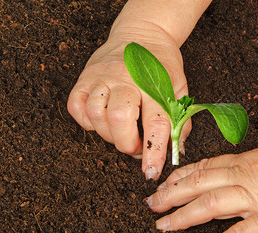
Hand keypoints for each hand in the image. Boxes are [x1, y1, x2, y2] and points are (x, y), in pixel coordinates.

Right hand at [67, 23, 190, 179]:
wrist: (141, 34)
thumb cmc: (161, 65)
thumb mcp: (180, 89)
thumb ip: (180, 121)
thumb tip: (176, 152)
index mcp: (154, 84)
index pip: (156, 124)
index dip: (154, 153)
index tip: (150, 173)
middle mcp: (125, 79)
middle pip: (119, 121)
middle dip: (128, 144)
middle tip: (138, 145)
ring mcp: (102, 77)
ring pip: (96, 116)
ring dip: (109, 135)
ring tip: (122, 130)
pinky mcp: (84, 78)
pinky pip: (77, 109)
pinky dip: (89, 122)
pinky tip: (103, 119)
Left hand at [146, 135, 257, 232]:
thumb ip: (253, 172)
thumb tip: (235, 184)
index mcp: (250, 160)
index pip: (206, 166)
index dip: (180, 176)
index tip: (165, 184)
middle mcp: (249, 175)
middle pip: (199, 182)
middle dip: (171, 194)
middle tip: (151, 204)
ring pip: (211, 204)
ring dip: (183, 216)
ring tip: (163, 225)